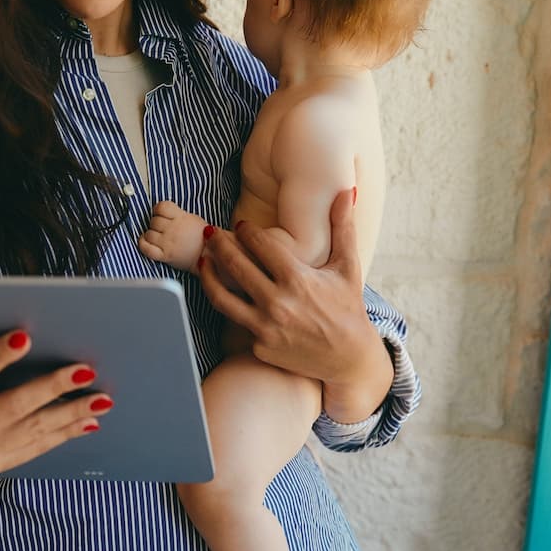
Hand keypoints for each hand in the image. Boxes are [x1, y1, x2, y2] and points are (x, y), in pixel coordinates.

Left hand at [138, 200, 207, 273]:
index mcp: (181, 217)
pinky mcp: (165, 256)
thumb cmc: (202, 237)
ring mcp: (168, 243)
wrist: (209, 255)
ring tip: (159, 238)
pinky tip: (147, 243)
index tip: (160, 214)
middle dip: (156, 224)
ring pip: (148, 234)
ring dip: (151, 235)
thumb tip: (163, 213)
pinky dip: (143, 244)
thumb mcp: (192, 218)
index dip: (158, 210)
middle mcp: (173, 229)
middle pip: (153, 221)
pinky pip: (146, 248)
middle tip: (163, 229)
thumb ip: (177, 214)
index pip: (160, 207)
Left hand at [199, 189, 393, 422]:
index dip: (247, 231)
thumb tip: (346, 191)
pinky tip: (220, 291)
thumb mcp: (348, 267)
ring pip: (223, 297)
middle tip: (210, 234)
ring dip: (208, 275)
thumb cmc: (348, 309)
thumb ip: (343, 228)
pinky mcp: (260, 346)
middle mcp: (278, 303)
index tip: (241, 225)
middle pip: (235, 266)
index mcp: (297, 279)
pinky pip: (237, 321)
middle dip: (219, 245)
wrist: (348, 359)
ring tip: (203, 260)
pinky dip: (228, 304)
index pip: (261, 245)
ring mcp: (266, 327)